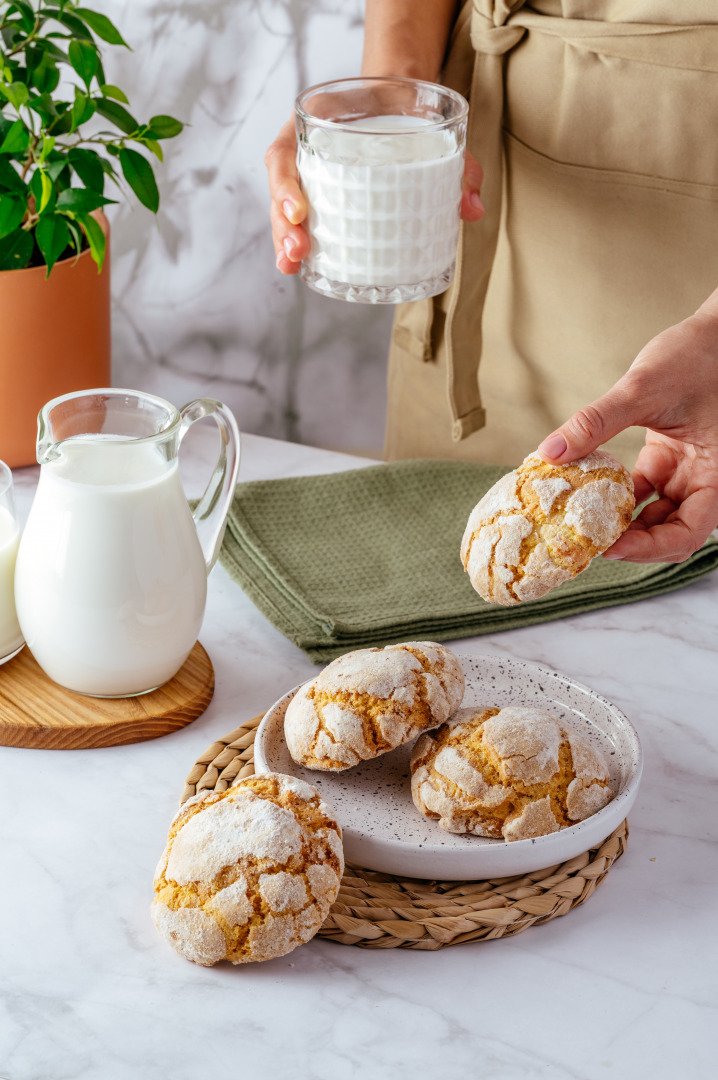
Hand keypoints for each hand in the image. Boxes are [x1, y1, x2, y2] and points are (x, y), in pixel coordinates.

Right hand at [265, 119, 484, 275]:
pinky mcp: (322, 197)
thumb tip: (473, 210)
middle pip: (282, 189)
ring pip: (285, 209)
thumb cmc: (411, 115)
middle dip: (283, 225)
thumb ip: (458, 166)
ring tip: (293, 267)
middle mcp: (307, 149)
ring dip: (285, 241)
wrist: (402, 102)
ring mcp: (312, 175)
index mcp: (320, 123)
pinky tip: (303, 269)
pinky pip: (302, 220)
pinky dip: (299, 244)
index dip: (285, 184)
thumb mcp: (437, 131)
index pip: (285, 152)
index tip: (300, 211)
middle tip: (298, 252)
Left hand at [537, 304, 717, 562]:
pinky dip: (616, 495)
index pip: (689, 532)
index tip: (610, 546)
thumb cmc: (697, 354)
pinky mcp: (669, 459)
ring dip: (622, 522)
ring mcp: (688, 471)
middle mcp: (706, 480)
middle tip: (587, 542)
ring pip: (656, 516)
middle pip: (671, 532)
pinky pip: (643, 490)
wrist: (714, 328)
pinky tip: (583, 493)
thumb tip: (549, 453)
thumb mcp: (643, 388)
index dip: (651, 547)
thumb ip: (596, 422)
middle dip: (632, 543)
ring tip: (579, 523)